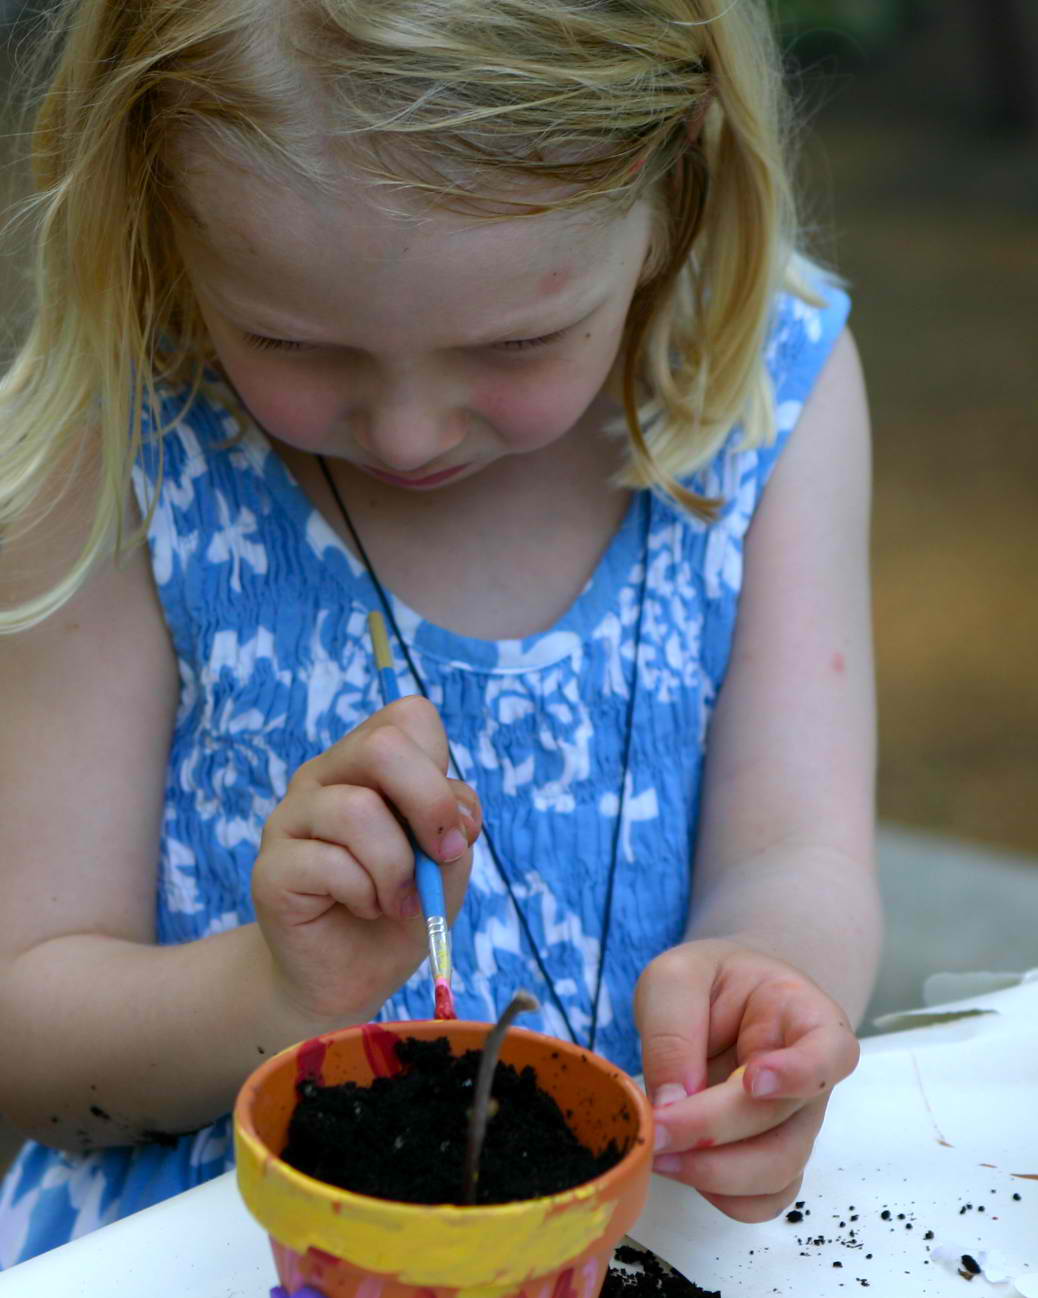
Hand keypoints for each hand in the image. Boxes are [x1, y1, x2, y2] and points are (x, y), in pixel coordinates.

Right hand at [252, 696, 480, 1025]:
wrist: (350, 976)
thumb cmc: (400, 908)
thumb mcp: (447, 860)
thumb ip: (454, 821)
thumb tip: (452, 811)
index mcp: (366, 763)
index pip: (408, 717)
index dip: (441, 768)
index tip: (452, 828)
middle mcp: (324, 777)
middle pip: (382, 746)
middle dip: (429, 803)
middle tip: (438, 857)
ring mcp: (290, 818)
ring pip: (357, 809)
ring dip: (397, 867)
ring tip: (396, 900)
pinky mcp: (271, 868)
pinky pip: (332, 863)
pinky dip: (367, 894)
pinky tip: (365, 910)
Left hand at [634, 938, 859, 1221]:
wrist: (715, 999)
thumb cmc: (705, 982)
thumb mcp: (676, 979)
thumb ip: (673, 1031)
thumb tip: (673, 1104)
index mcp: (804, 1016)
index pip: (830, 1051)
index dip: (799, 1074)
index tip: (752, 1080)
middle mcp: (811, 1079)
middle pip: (784, 1123)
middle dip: (714, 1131)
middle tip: (655, 1128)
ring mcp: (794, 1125)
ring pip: (776, 1171)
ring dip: (713, 1173)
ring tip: (656, 1150)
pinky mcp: (770, 1158)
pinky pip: (762, 1200)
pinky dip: (721, 1196)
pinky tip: (681, 1167)